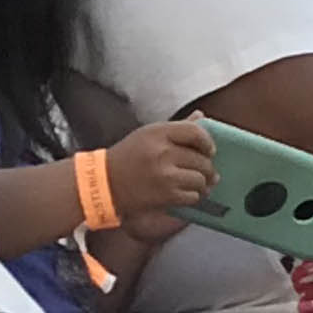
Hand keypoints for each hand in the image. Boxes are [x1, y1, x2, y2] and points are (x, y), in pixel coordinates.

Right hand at [105, 118, 216, 236]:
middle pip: (202, 159)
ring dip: (203, 184)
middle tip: (208, 172)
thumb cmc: (127, 157)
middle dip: (208, 168)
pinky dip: (193, 196)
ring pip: (200, 179)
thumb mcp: (147, 135)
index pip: (196, 132)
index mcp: (158, 132)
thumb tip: (201, 116)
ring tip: (200, 185)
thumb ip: (176, 127)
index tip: (210, 150)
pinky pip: (192, 195)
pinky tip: (186, 194)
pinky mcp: (165, 195)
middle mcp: (162, 152)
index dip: (207, 142)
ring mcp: (164, 175)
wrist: (102, 184)